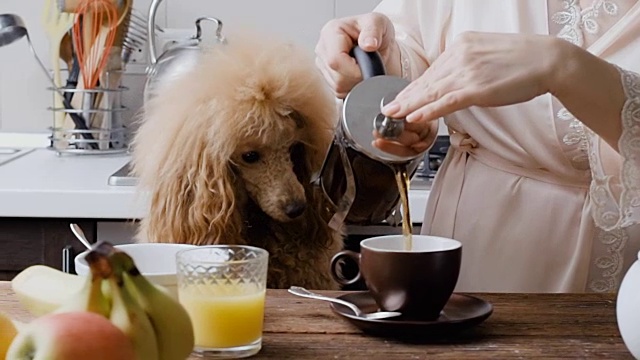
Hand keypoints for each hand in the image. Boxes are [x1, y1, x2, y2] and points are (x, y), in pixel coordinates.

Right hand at [315, 13, 398, 97]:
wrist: (379, 45)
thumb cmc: (376, 32)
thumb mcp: (379, 23)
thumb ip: (374, 31)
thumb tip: (368, 44)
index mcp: (331, 31)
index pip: (335, 60)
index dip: (353, 70)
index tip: (368, 68)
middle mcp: (322, 48)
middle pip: (337, 77)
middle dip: (358, 77)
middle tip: (370, 66)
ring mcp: (322, 65)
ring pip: (338, 87)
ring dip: (357, 83)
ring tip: (364, 68)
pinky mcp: (327, 78)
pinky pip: (339, 92)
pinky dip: (353, 88)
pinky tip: (358, 75)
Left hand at [374, 32, 564, 155]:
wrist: (549, 60)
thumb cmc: (522, 60)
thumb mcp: (487, 53)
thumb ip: (467, 63)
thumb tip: (453, 78)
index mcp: (461, 45)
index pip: (432, 70)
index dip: (414, 87)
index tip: (401, 97)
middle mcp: (460, 54)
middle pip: (427, 81)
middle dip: (405, 97)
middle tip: (387, 108)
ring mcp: (467, 71)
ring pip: (431, 92)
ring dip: (410, 106)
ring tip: (393, 115)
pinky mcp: (477, 88)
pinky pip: (446, 101)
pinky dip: (428, 110)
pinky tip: (415, 117)